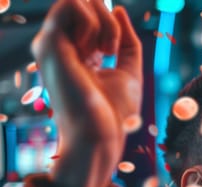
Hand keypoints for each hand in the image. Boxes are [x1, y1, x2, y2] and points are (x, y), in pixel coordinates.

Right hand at [31, 0, 142, 186]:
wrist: (102, 136)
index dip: (110, 24)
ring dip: (102, 19)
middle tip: (112, 49)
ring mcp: (52, 45)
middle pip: (81, 3)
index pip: (89, 15)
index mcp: (77, 53)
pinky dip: (95, 21)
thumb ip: (126, 40)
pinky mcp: (50, 44)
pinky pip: (72, 4)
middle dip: (106, 18)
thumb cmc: (115, 113)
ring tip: (107, 50)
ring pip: (75, 0)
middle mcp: (61, 47)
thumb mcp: (129, 70)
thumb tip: (118, 9)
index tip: (116, 50)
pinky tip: (99, 51)